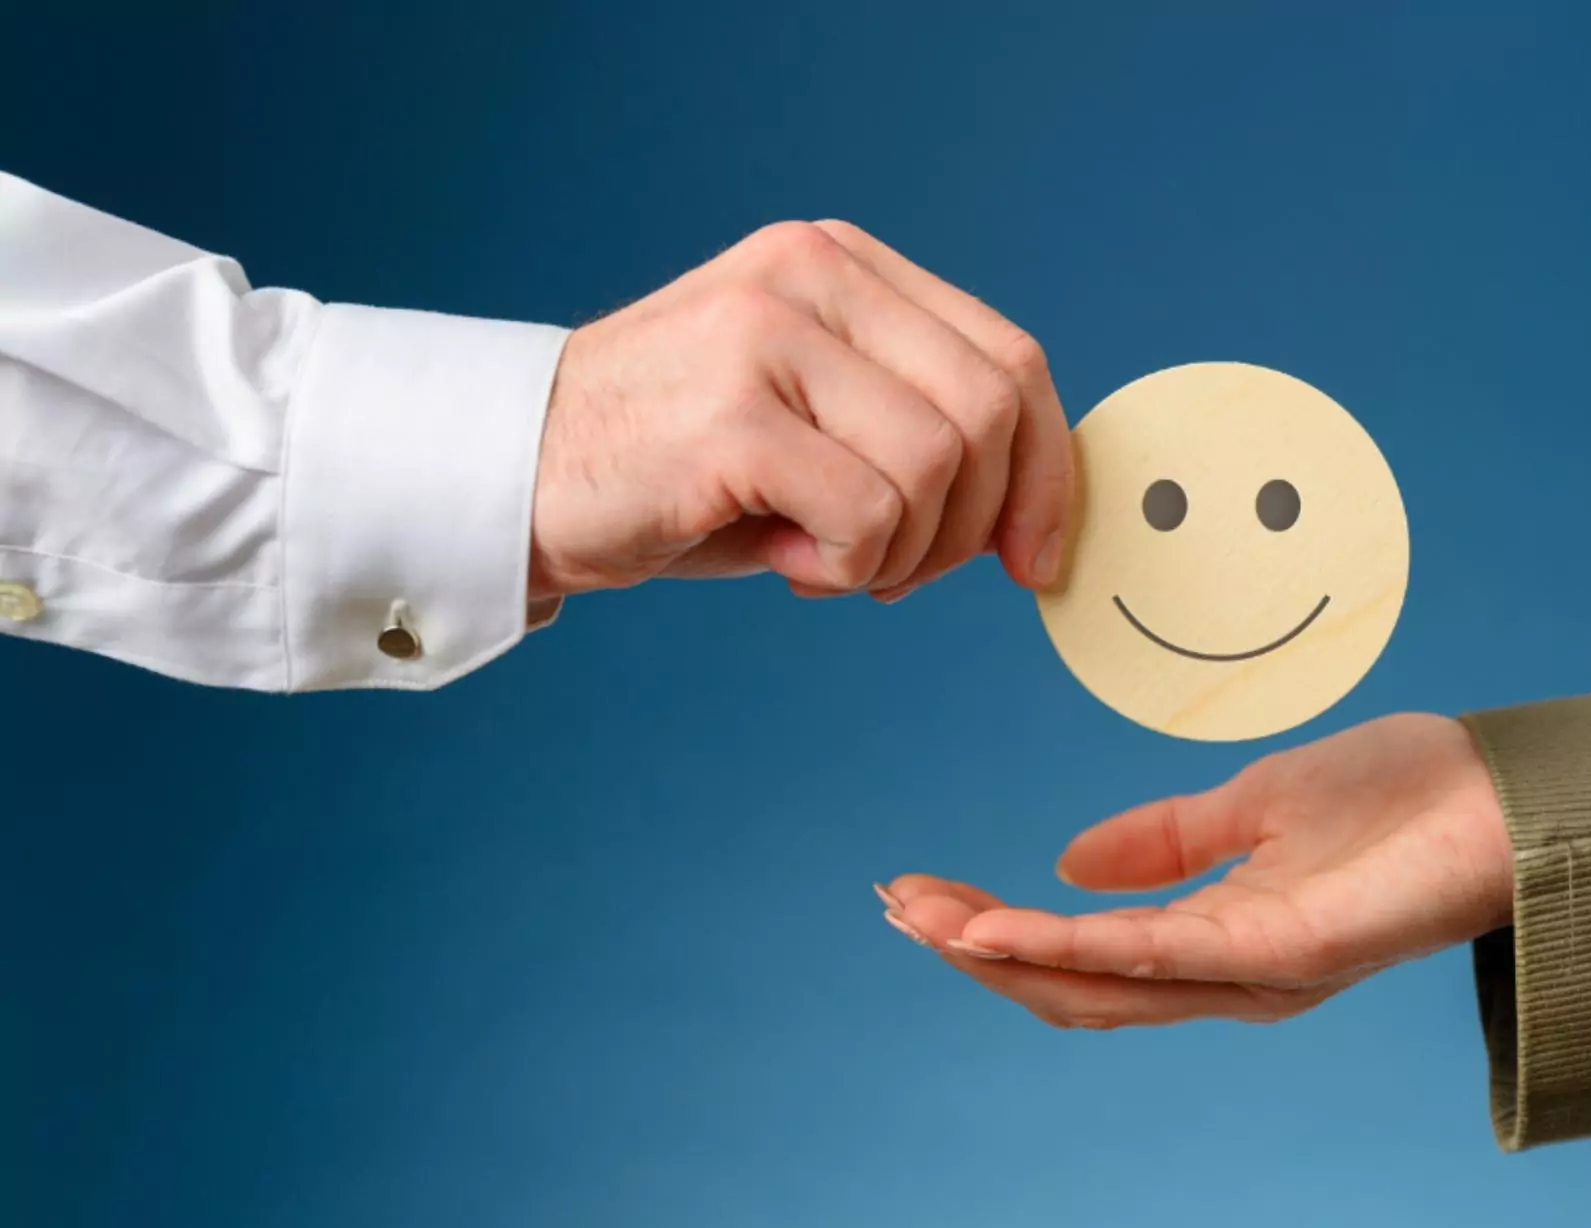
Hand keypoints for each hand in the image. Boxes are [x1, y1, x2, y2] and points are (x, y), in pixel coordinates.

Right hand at [526, 220, 1072, 604]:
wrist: (515, 477)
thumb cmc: (678, 467)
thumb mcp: (815, 418)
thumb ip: (916, 424)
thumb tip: (1037, 508)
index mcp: (842, 264)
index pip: (1009, 357)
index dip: (1046, 471)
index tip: (1034, 556)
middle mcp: (811, 273)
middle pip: (990, 411)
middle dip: (972, 524)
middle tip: (900, 572)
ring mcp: (769, 334)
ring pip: (937, 464)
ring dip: (902, 551)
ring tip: (826, 559)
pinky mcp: (733, 412)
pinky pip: (870, 514)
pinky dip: (849, 565)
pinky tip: (788, 560)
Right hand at [879, 713, 1514, 1027]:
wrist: (1509, 794)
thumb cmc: (1408, 800)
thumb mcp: (1257, 804)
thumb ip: (1166, 839)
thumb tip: (1066, 864)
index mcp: (1222, 938)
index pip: (1084, 952)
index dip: (997, 930)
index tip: (922, 891)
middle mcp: (1232, 974)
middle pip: (1075, 983)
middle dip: (977, 950)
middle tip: (896, 903)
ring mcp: (1258, 970)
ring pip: (1100, 981)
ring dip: (1002, 951)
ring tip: (925, 914)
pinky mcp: (1288, 951)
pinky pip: (1158, 954)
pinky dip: (1071, 942)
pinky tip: (1003, 923)